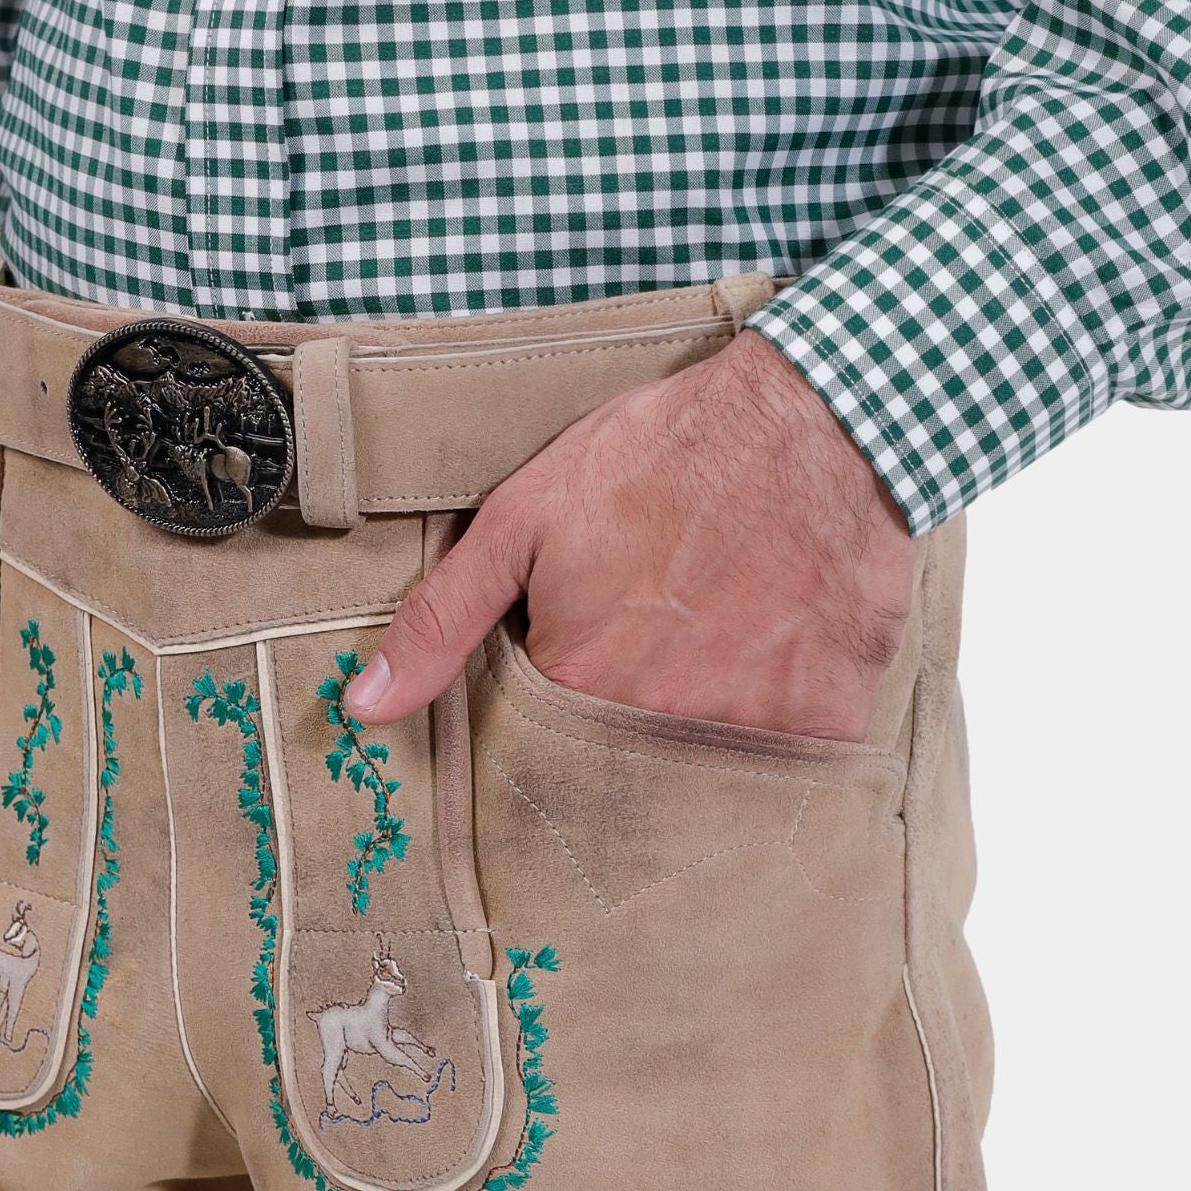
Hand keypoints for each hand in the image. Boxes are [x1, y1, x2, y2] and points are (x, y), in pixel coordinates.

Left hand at [345, 332, 915, 738]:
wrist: (814, 418)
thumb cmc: (665, 455)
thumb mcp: (525, 519)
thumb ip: (442, 620)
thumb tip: (364, 706)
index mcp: (578, 685)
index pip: (535, 751)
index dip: (545, 711)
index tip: (569, 667)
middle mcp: (661, 729)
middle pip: (619, 772)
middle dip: (619, 729)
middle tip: (648, 650)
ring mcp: (750, 732)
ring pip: (703, 769)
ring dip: (699, 724)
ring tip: (712, 642)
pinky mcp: (826, 722)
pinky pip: (790, 757)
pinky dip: (779, 716)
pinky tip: (774, 652)